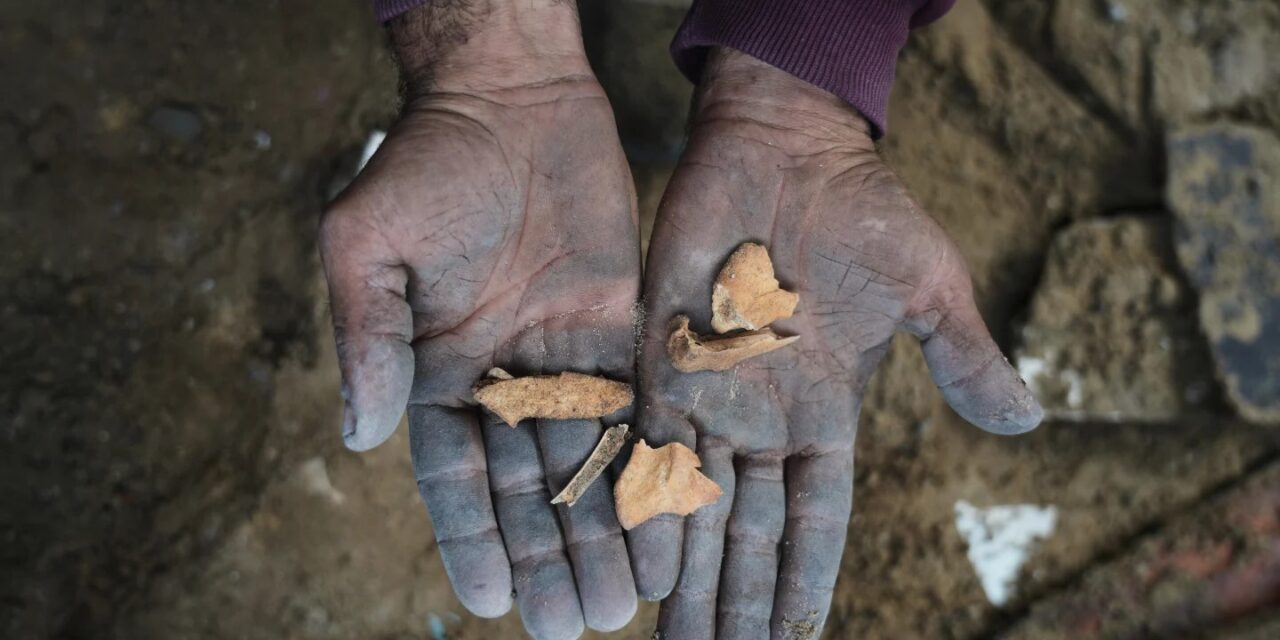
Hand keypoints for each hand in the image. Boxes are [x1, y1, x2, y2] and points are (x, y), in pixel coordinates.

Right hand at [320, 3, 639, 636]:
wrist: (508, 97)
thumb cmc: (422, 165)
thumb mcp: (367, 247)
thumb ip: (366, 342)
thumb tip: (359, 438)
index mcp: (438, 373)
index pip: (453, 478)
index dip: (471, 540)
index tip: (491, 602)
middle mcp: (504, 380)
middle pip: (526, 489)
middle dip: (548, 557)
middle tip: (571, 626)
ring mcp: (565, 359)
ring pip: (586, 462)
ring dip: (602, 532)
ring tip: (622, 604)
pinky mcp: (619, 331)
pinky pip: (638, 408)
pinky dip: (650, 465)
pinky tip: (665, 519)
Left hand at [628, 50, 1041, 637]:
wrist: (783, 144)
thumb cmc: (863, 210)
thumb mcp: (928, 286)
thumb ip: (963, 357)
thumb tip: (1029, 422)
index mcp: (826, 412)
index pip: (816, 518)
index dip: (805, 580)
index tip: (796, 639)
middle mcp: (763, 417)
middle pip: (747, 530)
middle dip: (736, 601)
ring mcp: (709, 391)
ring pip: (693, 502)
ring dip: (685, 574)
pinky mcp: (659, 356)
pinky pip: (645, 443)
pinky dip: (642, 502)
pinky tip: (637, 561)